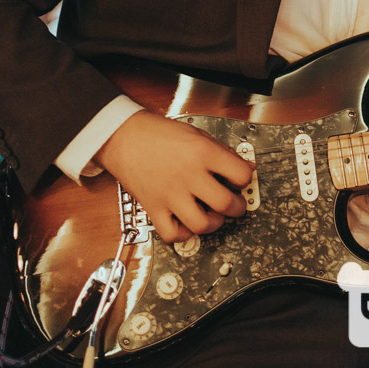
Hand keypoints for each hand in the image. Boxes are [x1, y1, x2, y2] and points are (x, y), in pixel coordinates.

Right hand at [95, 110, 254, 242]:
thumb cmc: (158, 133)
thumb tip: (244, 167)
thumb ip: (221, 152)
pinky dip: (183, 234)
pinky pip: (172, 234)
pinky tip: (187, 223)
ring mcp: (170, 195)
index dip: (246, 179)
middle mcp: (188, 176)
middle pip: (226, 204)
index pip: (241, 175)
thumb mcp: (196, 133)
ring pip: (202, 225)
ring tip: (213, 215)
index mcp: (203, 153)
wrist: (123, 136)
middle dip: (237, 207)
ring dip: (214, 223)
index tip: (241, 180)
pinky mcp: (154, 208)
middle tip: (235, 203)